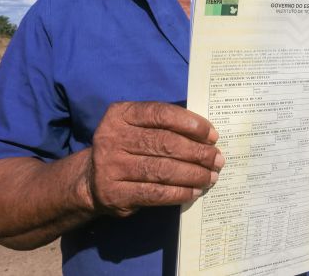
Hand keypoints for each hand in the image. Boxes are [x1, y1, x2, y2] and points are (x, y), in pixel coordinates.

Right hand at [87, 102, 223, 217]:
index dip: (191, 124)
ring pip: (162, 170)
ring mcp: (111, 166)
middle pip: (165, 143)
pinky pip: (155, 193)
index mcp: (121, 114)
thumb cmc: (127, 147)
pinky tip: (194, 191)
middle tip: (217, 159)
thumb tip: (207, 136)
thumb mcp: (137, 127)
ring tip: (211, 176)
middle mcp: (112, 137)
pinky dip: (179, 193)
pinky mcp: (114, 193)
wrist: (92, 180)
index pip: (161, 114)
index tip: (213, 135)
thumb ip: (164, 125)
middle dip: (197, 152)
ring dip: (193, 174)